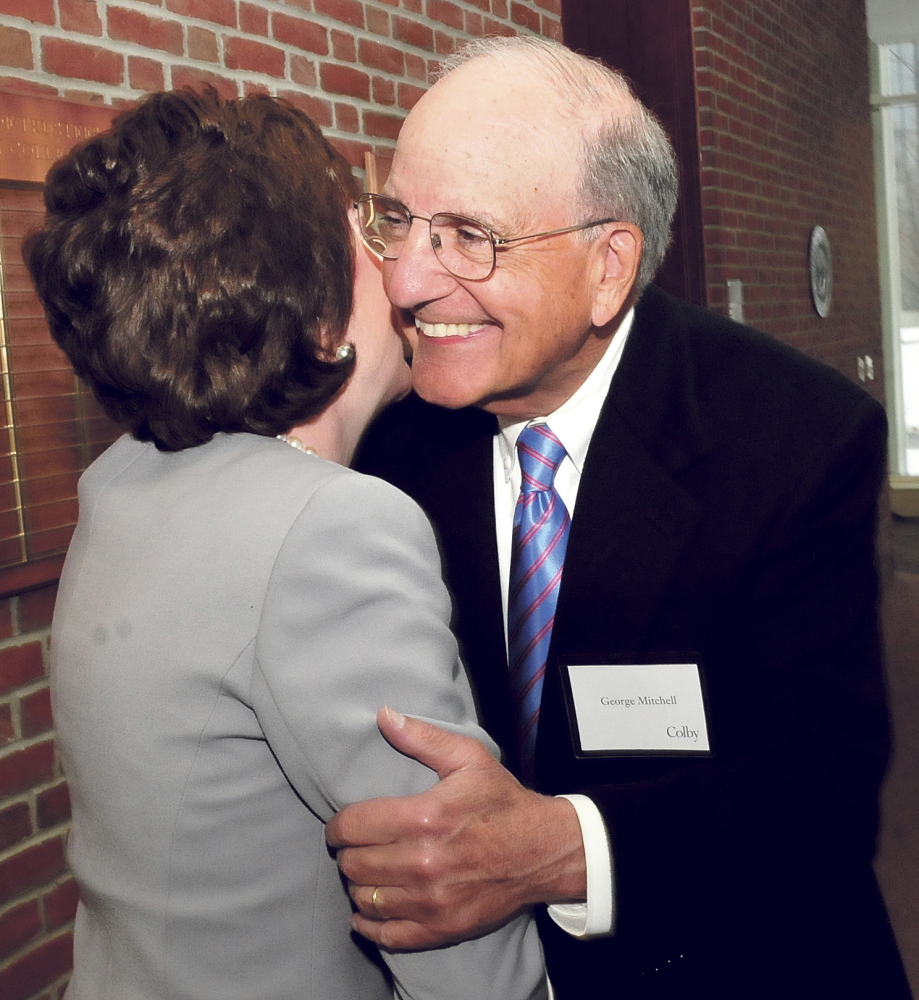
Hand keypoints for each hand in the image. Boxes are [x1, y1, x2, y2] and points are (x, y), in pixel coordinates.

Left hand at [326, 706, 585, 949]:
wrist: (544, 850)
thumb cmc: (503, 801)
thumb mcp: (468, 758)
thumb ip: (422, 737)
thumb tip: (383, 715)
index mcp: (424, 817)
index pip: (353, 827)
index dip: (337, 826)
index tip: (340, 826)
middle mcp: (423, 862)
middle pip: (354, 865)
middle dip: (347, 854)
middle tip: (355, 847)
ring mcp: (432, 900)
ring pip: (365, 899)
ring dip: (358, 885)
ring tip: (367, 872)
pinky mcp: (441, 928)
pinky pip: (387, 935)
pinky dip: (369, 925)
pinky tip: (367, 911)